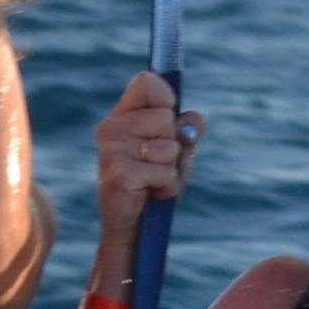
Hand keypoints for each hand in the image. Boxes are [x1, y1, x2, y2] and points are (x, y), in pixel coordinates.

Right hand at [90, 71, 201, 242]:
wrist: (132, 227)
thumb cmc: (153, 185)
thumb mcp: (176, 154)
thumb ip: (187, 132)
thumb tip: (197, 118)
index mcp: (122, 116)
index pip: (147, 82)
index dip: (166, 99)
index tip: (168, 118)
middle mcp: (111, 128)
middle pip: (165, 118)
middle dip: (173, 145)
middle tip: (156, 164)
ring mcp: (112, 150)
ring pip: (169, 147)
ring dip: (171, 169)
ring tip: (153, 181)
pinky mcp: (120, 173)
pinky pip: (165, 172)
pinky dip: (168, 186)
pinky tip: (151, 194)